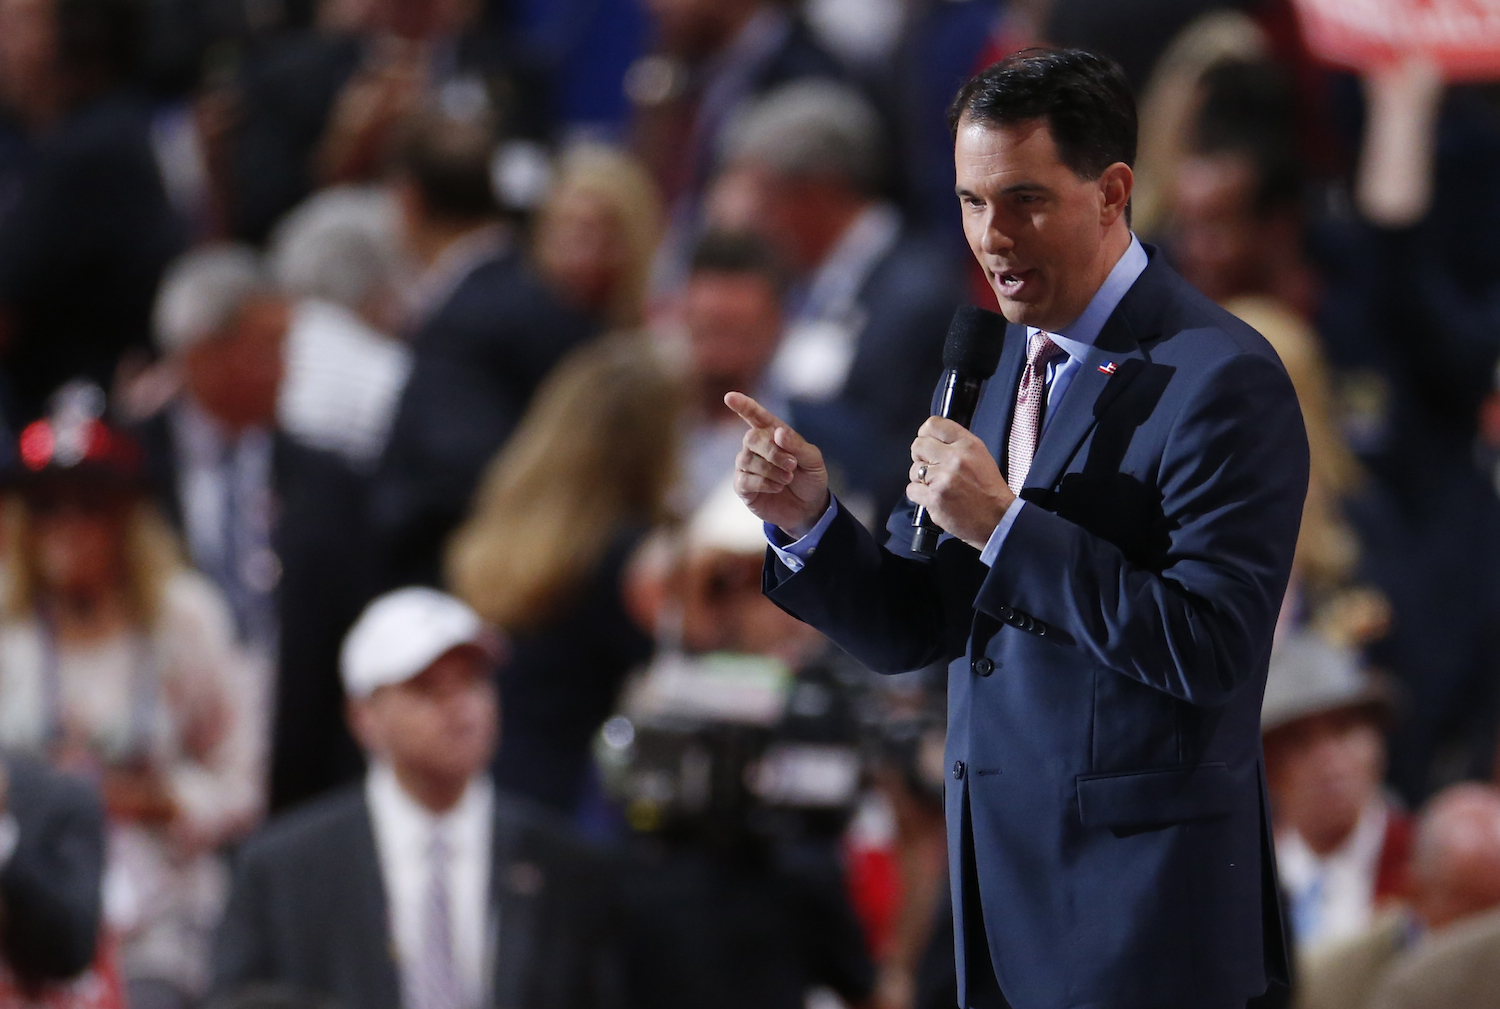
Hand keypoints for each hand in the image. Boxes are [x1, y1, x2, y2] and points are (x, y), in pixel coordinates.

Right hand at [727, 392, 829, 538]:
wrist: (809, 508)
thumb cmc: (809, 478)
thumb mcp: (812, 460)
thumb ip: (796, 444)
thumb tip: (777, 433)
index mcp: (772, 434)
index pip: (755, 416)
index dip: (743, 405)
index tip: (730, 397)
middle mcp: (755, 447)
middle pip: (751, 438)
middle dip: (773, 452)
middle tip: (792, 465)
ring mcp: (747, 466)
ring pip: (748, 460)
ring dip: (772, 470)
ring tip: (788, 478)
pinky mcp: (743, 486)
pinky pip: (745, 479)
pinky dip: (764, 483)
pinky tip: (777, 487)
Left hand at [907, 417, 1014, 550]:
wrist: (998, 520)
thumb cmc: (989, 491)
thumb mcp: (980, 457)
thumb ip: (956, 445)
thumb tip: (931, 440)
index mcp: (968, 445)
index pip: (934, 424)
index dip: (925, 434)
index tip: (927, 444)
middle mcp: (955, 458)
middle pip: (918, 445)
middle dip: (920, 457)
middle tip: (931, 468)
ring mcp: (943, 478)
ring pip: (913, 470)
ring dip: (921, 479)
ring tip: (937, 486)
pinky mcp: (934, 498)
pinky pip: (912, 490)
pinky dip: (919, 496)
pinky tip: (934, 498)